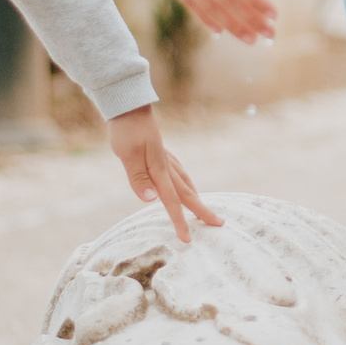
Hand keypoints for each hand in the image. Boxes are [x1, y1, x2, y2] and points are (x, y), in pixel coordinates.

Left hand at [108, 105, 220, 241]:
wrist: (128, 104)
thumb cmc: (126, 130)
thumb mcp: (127, 155)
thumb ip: (139, 178)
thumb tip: (152, 201)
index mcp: (159, 170)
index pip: (172, 201)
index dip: (179, 221)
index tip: (188, 239)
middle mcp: (166, 166)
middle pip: (187, 193)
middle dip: (202, 211)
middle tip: (219, 224)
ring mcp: (165, 158)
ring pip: (185, 182)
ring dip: (195, 197)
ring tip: (203, 208)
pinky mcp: (160, 152)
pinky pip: (178, 172)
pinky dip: (185, 182)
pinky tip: (183, 182)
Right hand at [110, 0, 278, 43]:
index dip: (255, 1)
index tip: (274, 15)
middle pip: (226, 3)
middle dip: (250, 20)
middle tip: (271, 35)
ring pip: (210, 8)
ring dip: (233, 25)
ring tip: (252, 40)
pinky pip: (191, 4)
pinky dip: (206, 18)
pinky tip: (218, 30)